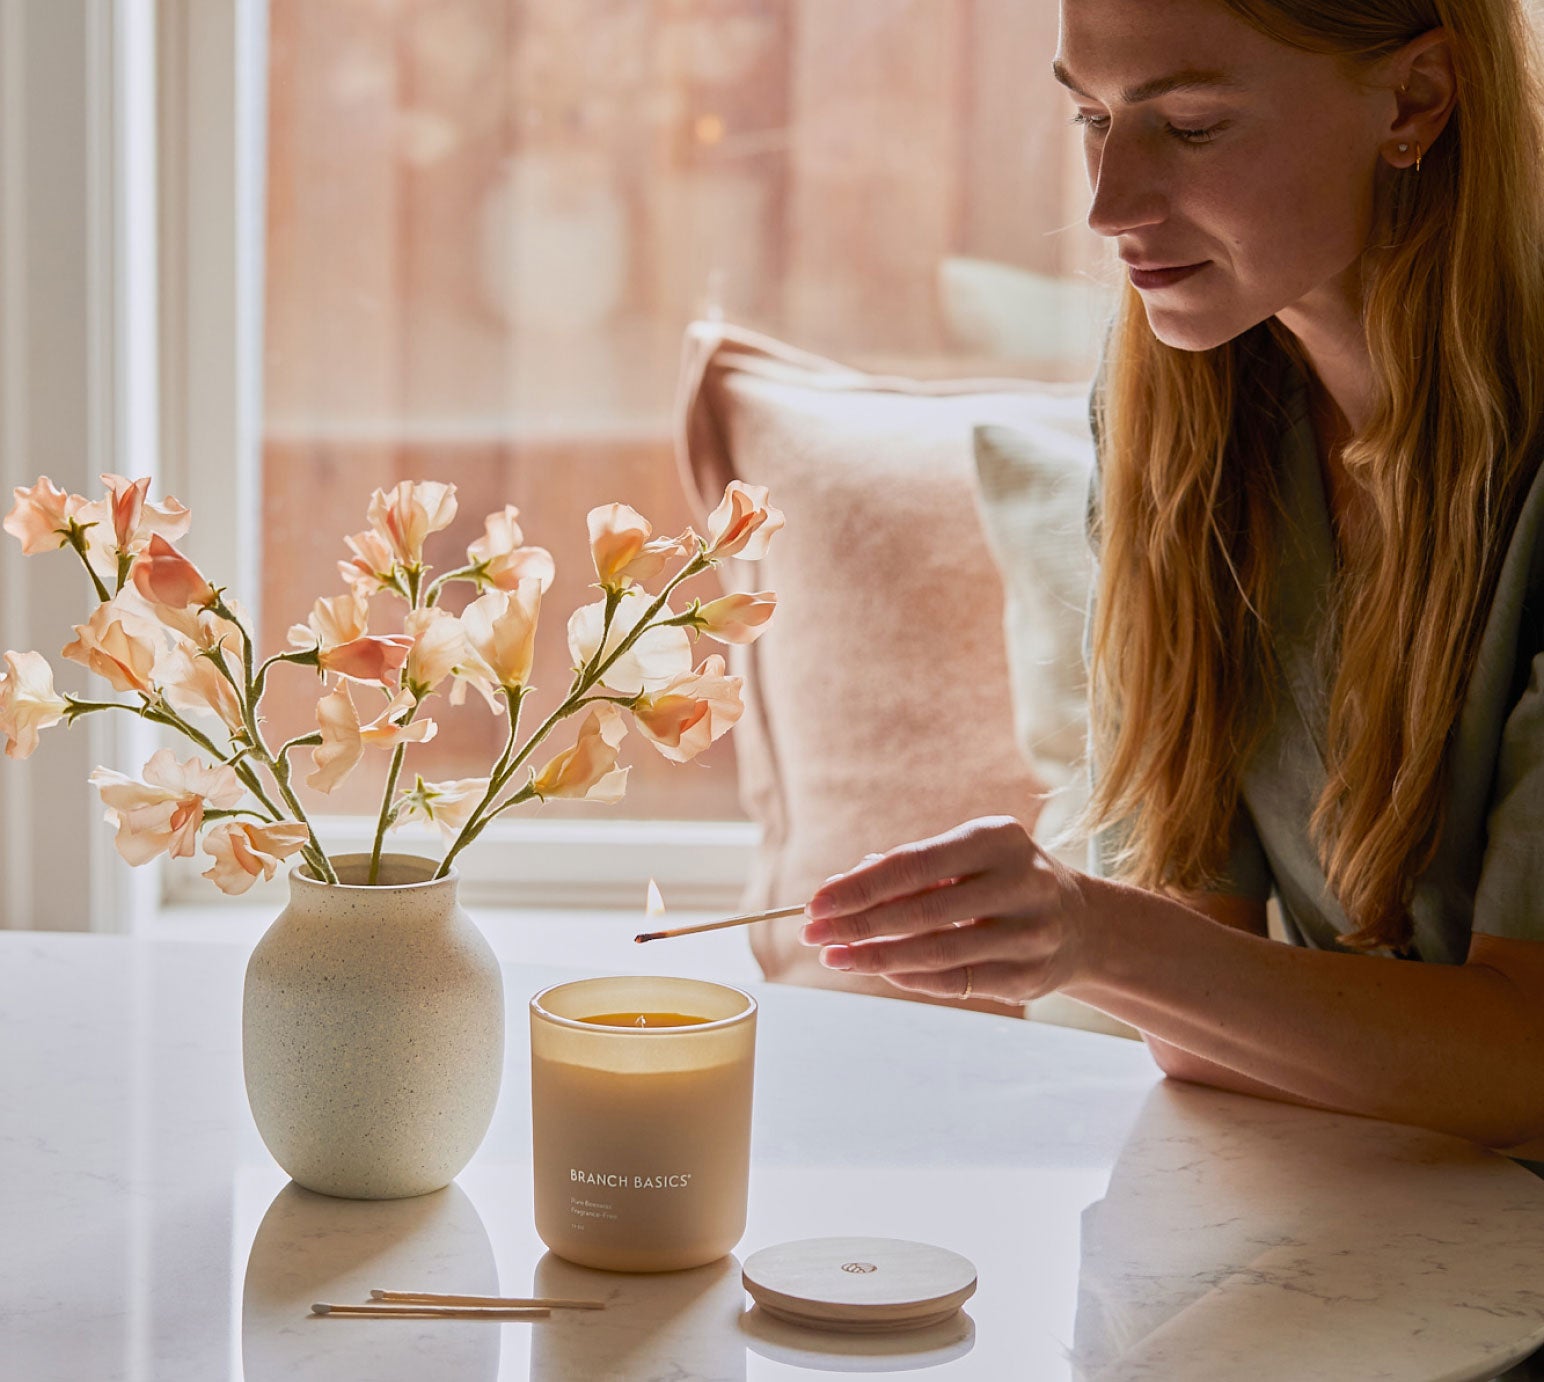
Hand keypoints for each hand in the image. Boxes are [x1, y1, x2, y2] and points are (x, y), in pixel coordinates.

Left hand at [799, 816, 1097, 1004]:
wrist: (1079, 923)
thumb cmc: (998, 880)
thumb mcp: (963, 857)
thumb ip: (906, 869)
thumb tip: (839, 886)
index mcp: (998, 838)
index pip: (913, 865)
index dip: (859, 887)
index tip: (815, 902)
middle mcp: (1021, 882)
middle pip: (921, 912)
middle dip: (857, 925)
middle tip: (812, 935)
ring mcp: (1030, 933)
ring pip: (935, 952)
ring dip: (875, 958)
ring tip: (835, 957)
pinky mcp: (1029, 977)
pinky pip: (954, 982)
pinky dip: (908, 977)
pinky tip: (877, 969)